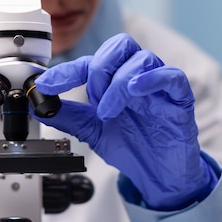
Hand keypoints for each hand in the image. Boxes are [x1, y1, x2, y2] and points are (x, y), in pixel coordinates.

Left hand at [35, 34, 216, 210]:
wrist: (159, 176)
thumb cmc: (133, 147)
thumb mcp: (93, 131)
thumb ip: (69, 117)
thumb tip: (40, 108)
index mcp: (116, 80)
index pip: (91, 62)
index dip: (66, 71)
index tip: (46, 84)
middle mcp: (137, 77)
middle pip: (120, 45)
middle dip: (99, 68)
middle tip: (92, 98)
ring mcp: (159, 86)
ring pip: (142, 59)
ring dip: (118, 83)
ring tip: (108, 112)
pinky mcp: (180, 99)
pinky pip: (171, 76)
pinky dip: (152, 78)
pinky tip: (135, 90)